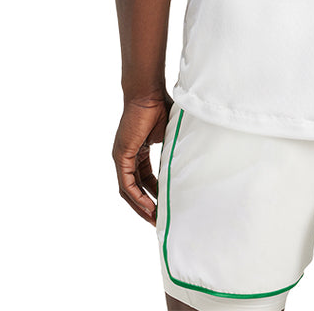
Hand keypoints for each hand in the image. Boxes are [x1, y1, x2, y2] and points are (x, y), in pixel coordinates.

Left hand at [113, 94, 171, 225]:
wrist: (149, 93)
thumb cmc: (161, 106)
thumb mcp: (171, 135)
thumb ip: (174, 149)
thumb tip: (192, 160)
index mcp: (138, 151)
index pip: (144, 180)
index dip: (155, 194)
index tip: (167, 206)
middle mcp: (127, 156)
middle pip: (134, 189)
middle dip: (146, 206)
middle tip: (160, 221)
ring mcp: (122, 157)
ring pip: (128, 191)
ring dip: (141, 207)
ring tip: (155, 220)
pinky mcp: (121, 156)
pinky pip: (127, 184)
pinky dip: (137, 197)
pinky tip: (149, 208)